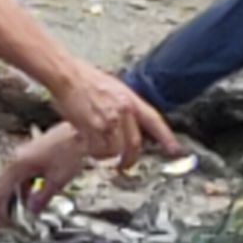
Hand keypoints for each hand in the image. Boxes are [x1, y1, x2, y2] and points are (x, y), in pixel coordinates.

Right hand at [0, 122, 89, 229]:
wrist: (81, 131)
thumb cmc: (70, 151)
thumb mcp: (57, 180)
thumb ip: (41, 197)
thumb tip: (30, 211)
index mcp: (18, 165)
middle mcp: (16, 159)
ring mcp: (23, 156)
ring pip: (9, 181)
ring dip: (9, 198)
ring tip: (9, 216)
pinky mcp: (32, 155)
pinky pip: (21, 176)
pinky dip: (21, 190)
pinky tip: (29, 200)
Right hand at [49, 62, 178, 171]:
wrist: (66, 75)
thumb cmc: (84, 79)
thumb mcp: (113, 88)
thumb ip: (123, 106)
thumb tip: (127, 123)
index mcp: (130, 99)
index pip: (154, 121)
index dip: (166, 137)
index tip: (175, 150)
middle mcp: (123, 110)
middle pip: (134, 144)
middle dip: (129, 160)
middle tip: (124, 166)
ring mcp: (109, 120)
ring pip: (115, 150)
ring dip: (107, 156)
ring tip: (98, 152)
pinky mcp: (93, 127)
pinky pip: (97, 150)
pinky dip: (93, 153)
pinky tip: (87, 146)